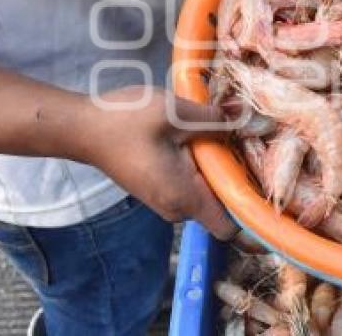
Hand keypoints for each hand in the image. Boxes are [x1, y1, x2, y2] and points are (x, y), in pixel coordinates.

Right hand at [81, 87, 237, 239]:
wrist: (81, 127)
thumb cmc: (124, 121)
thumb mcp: (175, 112)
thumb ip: (215, 119)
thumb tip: (248, 119)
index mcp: (184, 197)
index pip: (230, 228)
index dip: (249, 209)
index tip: (259, 178)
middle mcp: (177, 208)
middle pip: (223, 206)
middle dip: (235, 178)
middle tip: (240, 142)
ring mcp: (167, 200)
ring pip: (209, 192)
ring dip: (218, 168)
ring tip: (219, 133)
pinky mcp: (161, 188)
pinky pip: (194, 184)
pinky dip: (202, 166)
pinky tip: (199, 137)